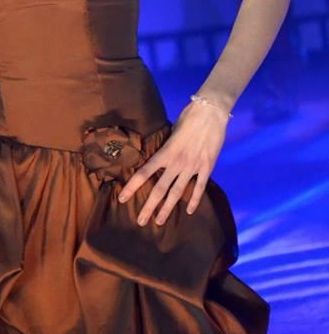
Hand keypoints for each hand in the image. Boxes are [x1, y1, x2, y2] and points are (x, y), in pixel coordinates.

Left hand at [117, 101, 229, 225]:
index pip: (144, 173)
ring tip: (158, 221)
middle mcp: (177, 163)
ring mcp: (192, 166)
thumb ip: (165, 147)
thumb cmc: (188, 117)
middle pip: (159, 189)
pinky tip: (190, 211)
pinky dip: (194, 200)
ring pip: (177, 192)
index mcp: (165, 153)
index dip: (132, 187)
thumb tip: (160, 156)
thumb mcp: (171, 131)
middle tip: (140, 222)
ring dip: (167, 209)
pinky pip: (199, 187)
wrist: (210, 112)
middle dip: (149, 207)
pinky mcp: (207, 167)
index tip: (122, 199)